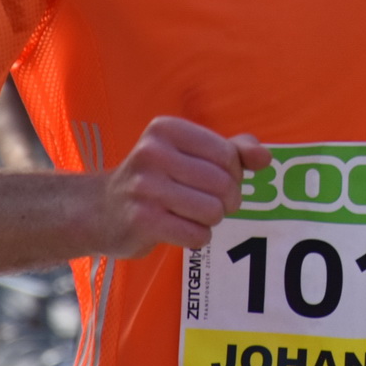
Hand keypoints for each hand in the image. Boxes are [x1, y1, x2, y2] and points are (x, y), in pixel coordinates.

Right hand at [96, 116, 270, 257]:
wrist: (100, 210)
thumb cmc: (156, 178)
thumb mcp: (190, 153)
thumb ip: (233, 150)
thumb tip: (265, 157)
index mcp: (167, 129)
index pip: (228, 155)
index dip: (234, 175)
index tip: (218, 181)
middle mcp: (153, 153)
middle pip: (224, 184)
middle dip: (226, 201)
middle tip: (209, 203)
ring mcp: (145, 187)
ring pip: (213, 211)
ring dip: (211, 220)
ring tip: (192, 215)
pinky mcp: (142, 220)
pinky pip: (197, 235)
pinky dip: (197, 237)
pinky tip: (180, 229)